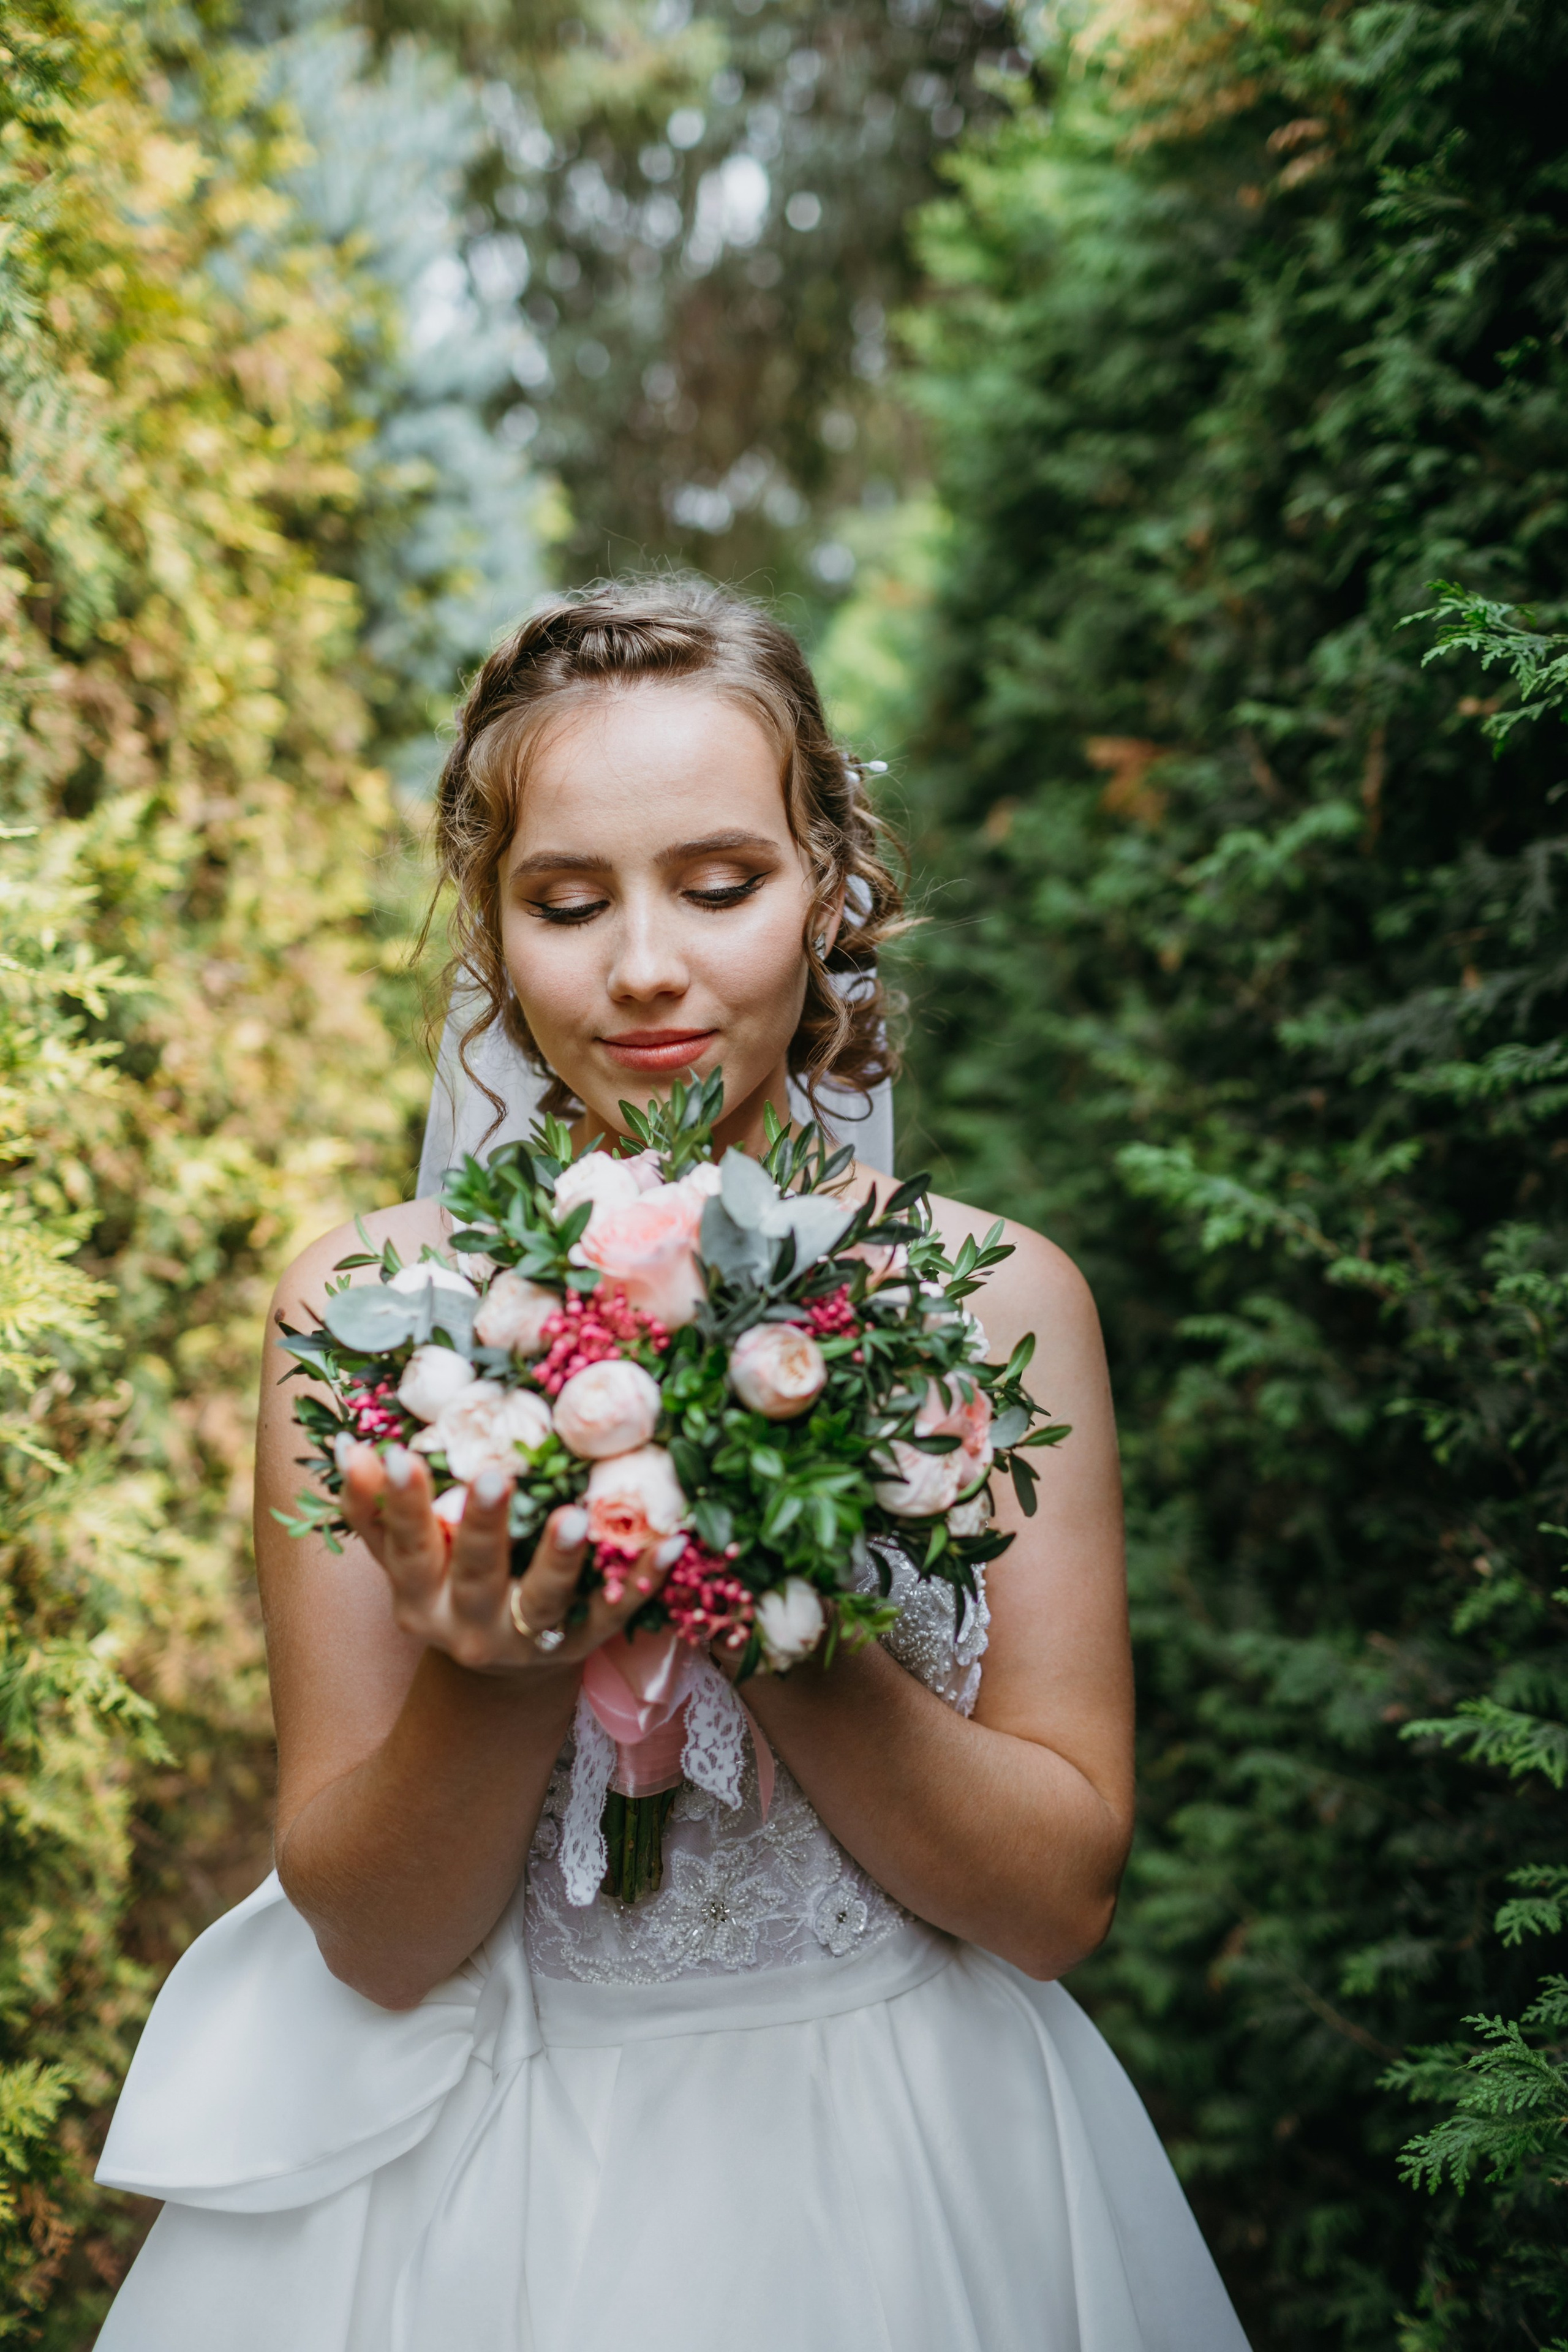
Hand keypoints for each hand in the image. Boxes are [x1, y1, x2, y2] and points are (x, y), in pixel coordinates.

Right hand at [338, 1443, 676, 1677]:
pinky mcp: (581, 1647)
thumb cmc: (447, 1588)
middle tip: (495, 1474)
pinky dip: (640, 1581)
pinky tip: (669, 1545)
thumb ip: (376, 1512)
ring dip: (560, 1557)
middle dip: (483, 1525)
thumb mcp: (407, 1560)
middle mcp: (467, 1626)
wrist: (500, 1673)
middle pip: (473, 1574)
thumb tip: (349, 1447)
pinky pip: (613, 1616)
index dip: (398, 1505)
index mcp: (418, 1598)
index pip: (404, 1548)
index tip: (395, 1454)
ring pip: (544, 1600)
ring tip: (576, 1515)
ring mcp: (527, 1641)